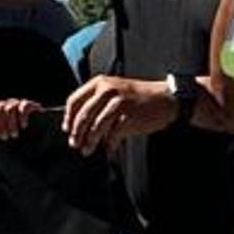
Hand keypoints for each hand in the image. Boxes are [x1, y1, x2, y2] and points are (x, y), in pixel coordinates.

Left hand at [0, 96, 40, 141]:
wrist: (30, 139)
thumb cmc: (8, 134)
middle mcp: (3, 104)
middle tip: (3, 137)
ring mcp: (15, 103)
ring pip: (9, 108)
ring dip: (11, 124)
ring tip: (14, 135)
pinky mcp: (29, 105)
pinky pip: (23, 106)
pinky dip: (23, 117)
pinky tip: (23, 126)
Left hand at [63, 74, 180, 154]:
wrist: (166, 98)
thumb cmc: (139, 97)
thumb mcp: (115, 90)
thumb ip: (97, 101)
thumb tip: (78, 123)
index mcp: (100, 83)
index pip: (74, 100)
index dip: (68, 117)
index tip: (66, 129)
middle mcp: (107, 91)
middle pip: (83, 115)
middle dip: (76, 133)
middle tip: (74, 144)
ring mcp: (119, 103)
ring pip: (96, 127)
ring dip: (90, 142)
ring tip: (87, 150)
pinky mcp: (129, 116)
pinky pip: (113, 135)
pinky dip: (109, 145)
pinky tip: (108, 150)